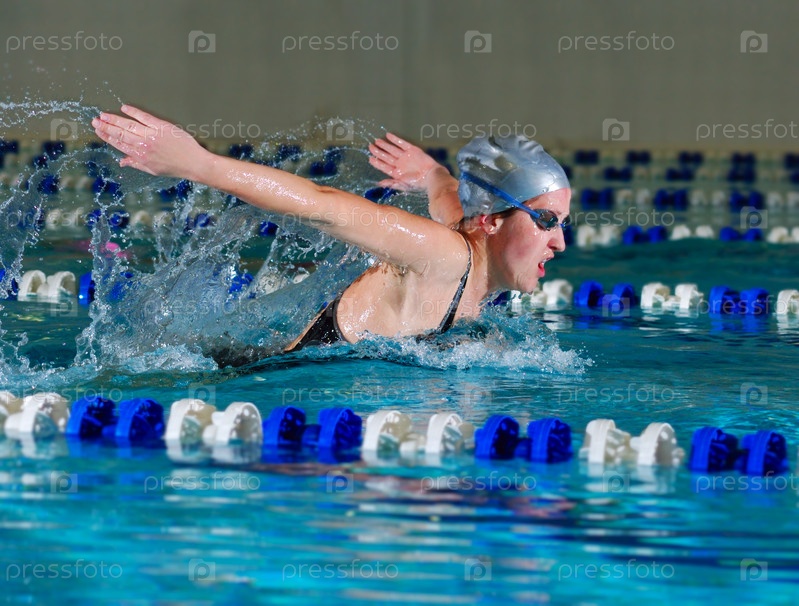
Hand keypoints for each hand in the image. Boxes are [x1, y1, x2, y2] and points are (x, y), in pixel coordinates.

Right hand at [91, 105, 209, 179]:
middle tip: (95, 120)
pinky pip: (144, 117)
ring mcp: (152, 135)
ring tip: (103, 115)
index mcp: (140, 157)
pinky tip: (124, 108)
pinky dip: (133, 112)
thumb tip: (121, 161)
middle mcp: (144, 146)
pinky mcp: (162, 127)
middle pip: (120, 133)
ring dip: (114, 119)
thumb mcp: (153, 170)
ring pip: (128, 125)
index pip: (119, 144)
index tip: (98, 131)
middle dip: (106, 127)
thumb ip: (136, 164)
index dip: (107, 137)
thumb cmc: (174, 167)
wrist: (193, 163)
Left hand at [368, 133, 441, 191]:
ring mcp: (405, 156)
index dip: (377, 162)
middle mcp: (400, 164)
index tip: (370, 158)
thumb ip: (391, 183)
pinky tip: (388, 136)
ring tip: (377, 141)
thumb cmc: (417, 183)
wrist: (431, 176)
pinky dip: (395, 139)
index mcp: (397, 172)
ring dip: (385, 145)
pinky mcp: (412, 150)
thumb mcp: (403, 184)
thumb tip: (379, 184)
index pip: (384, 166)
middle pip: (386, 157)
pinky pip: (402, 143)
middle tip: (370, 146)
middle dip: (378, 152)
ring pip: (392, 149)